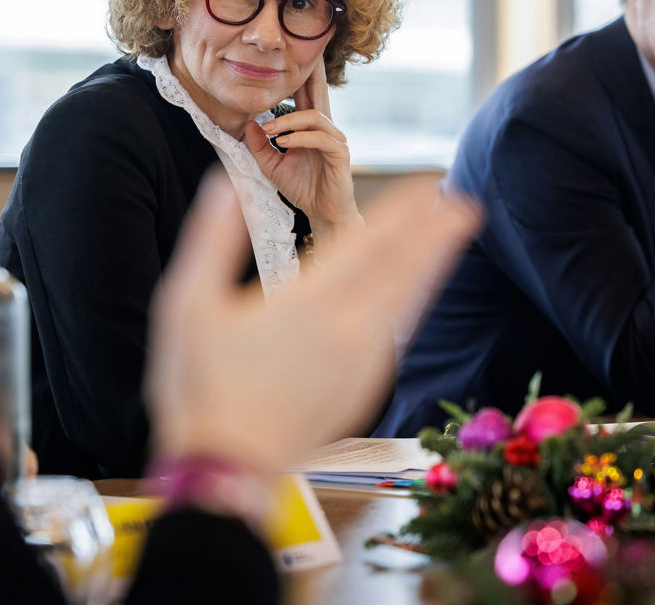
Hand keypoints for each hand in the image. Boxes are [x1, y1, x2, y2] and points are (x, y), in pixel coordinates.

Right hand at [145, 172, 480, 476]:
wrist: (225, 469)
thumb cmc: (199, 386)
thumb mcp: (187, 304)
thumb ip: (211, 239)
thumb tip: (226, 187)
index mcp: (306, 302)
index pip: (368, 243)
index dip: (402, 212)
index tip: (430, 185)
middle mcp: (345, 330)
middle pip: (403, 270)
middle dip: (436, 233)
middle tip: (468, 203)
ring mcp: (360, 364)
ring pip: (407, 303)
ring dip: (433, 265)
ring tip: (454, 237)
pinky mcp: (362, 392)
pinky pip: (395, 334)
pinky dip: (413, 303)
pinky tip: (414, 296)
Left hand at [244, 60, 362, 246]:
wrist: (322, 214)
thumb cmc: (302, 189)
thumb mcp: (273, 166)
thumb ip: (261, 146)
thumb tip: (250, 123)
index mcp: (311, 128)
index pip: (306, 96)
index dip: (300, 77)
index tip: (288, 58)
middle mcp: (326, 129)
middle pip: (319, 94)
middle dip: (311, 74)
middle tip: (300, 55)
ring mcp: (335, 140)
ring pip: (314, 117)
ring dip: (289, 121)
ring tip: (269, 130)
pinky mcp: (340, 155)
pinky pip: (320, 139)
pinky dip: (300, 138)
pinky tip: (284, 143)